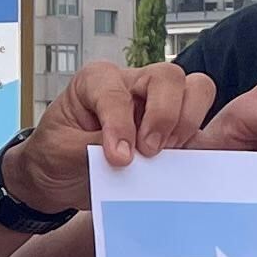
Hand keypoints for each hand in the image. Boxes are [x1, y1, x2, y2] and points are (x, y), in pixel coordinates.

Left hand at [1, 60, 214, 208]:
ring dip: (186, 124)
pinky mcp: (172, 132)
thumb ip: (91, 148)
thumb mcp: (59, 151)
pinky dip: (201, 143)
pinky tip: (184, 164)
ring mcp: (157, 107)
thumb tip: (128, 156)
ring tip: (165, 156)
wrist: (57, 178)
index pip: (117, 92)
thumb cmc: (54, 154)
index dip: (119, 125)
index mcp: (97, 81)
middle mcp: (132, 86)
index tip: (118, 158)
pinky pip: (201, 127)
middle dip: (164, 115)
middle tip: (149, 152)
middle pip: (168, 77)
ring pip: (196, 91)